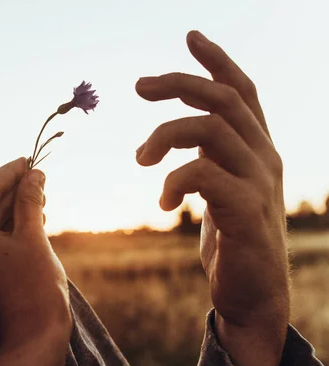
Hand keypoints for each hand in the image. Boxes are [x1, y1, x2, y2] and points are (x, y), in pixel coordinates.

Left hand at [0, 158, 71, 365]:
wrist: (29, 341)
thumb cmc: (33, 286)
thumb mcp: (33, 235)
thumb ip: (30, 201)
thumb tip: (34, 175)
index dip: (12, 171)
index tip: (30, 158)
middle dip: (15, 192)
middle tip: (40, 179)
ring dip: (14, 212)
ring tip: (41, 200)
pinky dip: (8, 232)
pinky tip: (31, 222)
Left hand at [135, 31, 289, 365]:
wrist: (253, 294)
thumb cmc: (231, 241)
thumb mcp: (220, 190)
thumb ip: (209, 158)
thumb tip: (178, 133)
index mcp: (257, 149)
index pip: (242, 91)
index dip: (217, 61)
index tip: (190, 35)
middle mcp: (264, 157)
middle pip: (224, 99)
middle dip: (179, 84)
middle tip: (137, 86)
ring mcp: (259, 182)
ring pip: (211, 129)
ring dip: (166, 135)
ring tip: (140, 158)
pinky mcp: (246, 211)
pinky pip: (205, 174)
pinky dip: (174, 181)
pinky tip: (162, 203)